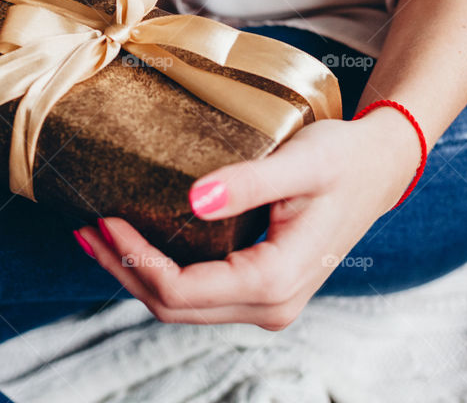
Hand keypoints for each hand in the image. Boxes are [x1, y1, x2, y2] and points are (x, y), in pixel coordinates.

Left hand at [75, 108, 418, 329]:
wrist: (380, 168)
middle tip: (85, 229)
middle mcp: (271, 305)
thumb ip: (248, 182)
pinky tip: (137, 244)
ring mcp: (268, 304)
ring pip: (182, 307)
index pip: (184, 289)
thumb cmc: (344, 159)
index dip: (135, 259)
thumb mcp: (301, 162)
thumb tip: (193, 199)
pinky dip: (161, 273)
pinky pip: (199, 296)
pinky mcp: (262, 291)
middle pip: (174, 307)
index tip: (103, 220)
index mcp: (276, 280)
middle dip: (124, 270)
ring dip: (137, 275)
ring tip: (99, 236)